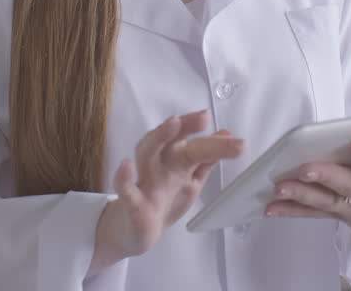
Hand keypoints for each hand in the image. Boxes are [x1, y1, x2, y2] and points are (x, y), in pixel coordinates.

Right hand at [89, 110, 242, 275]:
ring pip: (147, 155)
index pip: (187, 137)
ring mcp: (145, 182)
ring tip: (172, 124)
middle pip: (171, 140)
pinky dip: (124, 178)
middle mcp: (159, 165)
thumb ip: (207, 158)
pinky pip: (126, 190)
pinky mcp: (133, 204)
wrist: (136, 234)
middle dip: (186, 126)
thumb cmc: (164, 202)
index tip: (210, 116)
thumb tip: (226, 134)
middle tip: (203, 117)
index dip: (197, 125)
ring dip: (159, 138)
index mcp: (174, 160)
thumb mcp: (191, 180)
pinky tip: (127, 166)